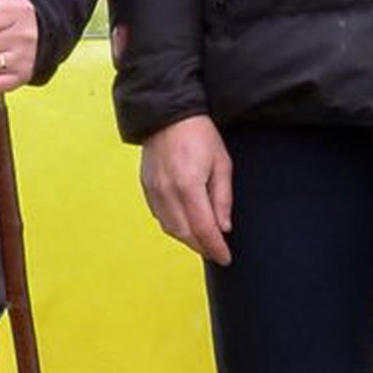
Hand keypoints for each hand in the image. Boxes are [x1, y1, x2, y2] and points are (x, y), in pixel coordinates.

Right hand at [139, 115, 232, 264]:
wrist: (168, 114)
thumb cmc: (199, 134)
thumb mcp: (221, 163)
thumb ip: (222, 198)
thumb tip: (223, 227)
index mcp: (188, 186)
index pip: (203, 228)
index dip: (216, 247)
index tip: (226, 257)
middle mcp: (167, 192)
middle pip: (185, 234)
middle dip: (202, 247)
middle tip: (217, 253)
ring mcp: (153, 190)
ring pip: (170, 228)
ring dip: (187, 240)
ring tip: (203, 242)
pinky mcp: (146, 187)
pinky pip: (159, 216)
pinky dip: (173, 226)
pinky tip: (185, 225)